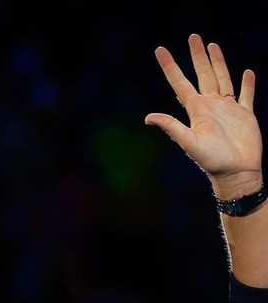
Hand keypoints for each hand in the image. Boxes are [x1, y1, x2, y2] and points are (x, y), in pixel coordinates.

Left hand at [145, 34, 262, 194]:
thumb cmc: (212, 160)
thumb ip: (172, 127)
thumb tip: (148, 117)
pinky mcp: (245, 115)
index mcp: (197, 111)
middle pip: (203, 75)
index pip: (181, 83)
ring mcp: (228, 109)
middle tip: (193, 36)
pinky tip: (246, 73)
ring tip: (213, 46)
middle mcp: (211, 106)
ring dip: (218, 63)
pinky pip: (246, 95)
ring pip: (222, 79)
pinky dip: (247, 84)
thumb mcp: (189, 142)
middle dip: (197, 56)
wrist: (236, 172)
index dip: (170, 66)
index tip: (160, 50)